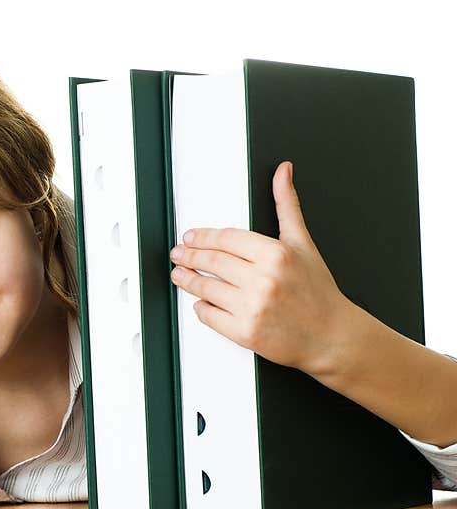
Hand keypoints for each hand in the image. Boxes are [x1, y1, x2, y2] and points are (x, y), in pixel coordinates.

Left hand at [169, 161, 352, 375]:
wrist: (331, 336)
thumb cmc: (317, 291)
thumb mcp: (303, 243)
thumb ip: (287, 206)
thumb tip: (282, 172)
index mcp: (276, 254)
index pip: (226, 239)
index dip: (202, 237)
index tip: (190, 237)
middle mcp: (263, 280)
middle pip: (211, 261)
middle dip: (188, 256)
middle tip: (178, 254)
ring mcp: (252, 307)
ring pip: (206, 288)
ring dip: (187, 280)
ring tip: (179, 275)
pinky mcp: (245, 332)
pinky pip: (210, 316)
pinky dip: (201, 308)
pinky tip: (200, 303)